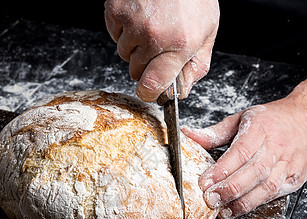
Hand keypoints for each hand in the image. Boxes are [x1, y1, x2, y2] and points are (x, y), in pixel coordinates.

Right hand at [104, 0, 218, 101]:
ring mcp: (132, 23)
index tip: (150, 92)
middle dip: (145, 65)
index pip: (152, 85)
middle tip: (157, 46)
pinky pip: (114, 34)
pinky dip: (123, 29)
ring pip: (124, 54)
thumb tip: (182, 89)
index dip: (149, 93)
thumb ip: (197, 65)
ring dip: (134, 46)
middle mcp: (154, 36)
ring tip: (150, 26)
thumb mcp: (208, 31)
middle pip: (136, 72)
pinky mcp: (116, 11)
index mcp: (179, 45)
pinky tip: (139, 16)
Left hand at [182, 80, 306, 218]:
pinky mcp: (295, 177)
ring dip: (243, 202)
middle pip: (254, 172)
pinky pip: (276, 194)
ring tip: (223, 211)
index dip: (221, 170)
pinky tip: (241, 208)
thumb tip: (187, 135)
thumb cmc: (270, 119)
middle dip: (229, 189)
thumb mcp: (240, 119)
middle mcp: (276, 146)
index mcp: (260, 128)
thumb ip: (214, 133)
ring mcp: (288, 163)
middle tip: (210, 200)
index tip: (204, 182)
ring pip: (267, 187)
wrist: (305, 119)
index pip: (240, 152)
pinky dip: (257, 203)